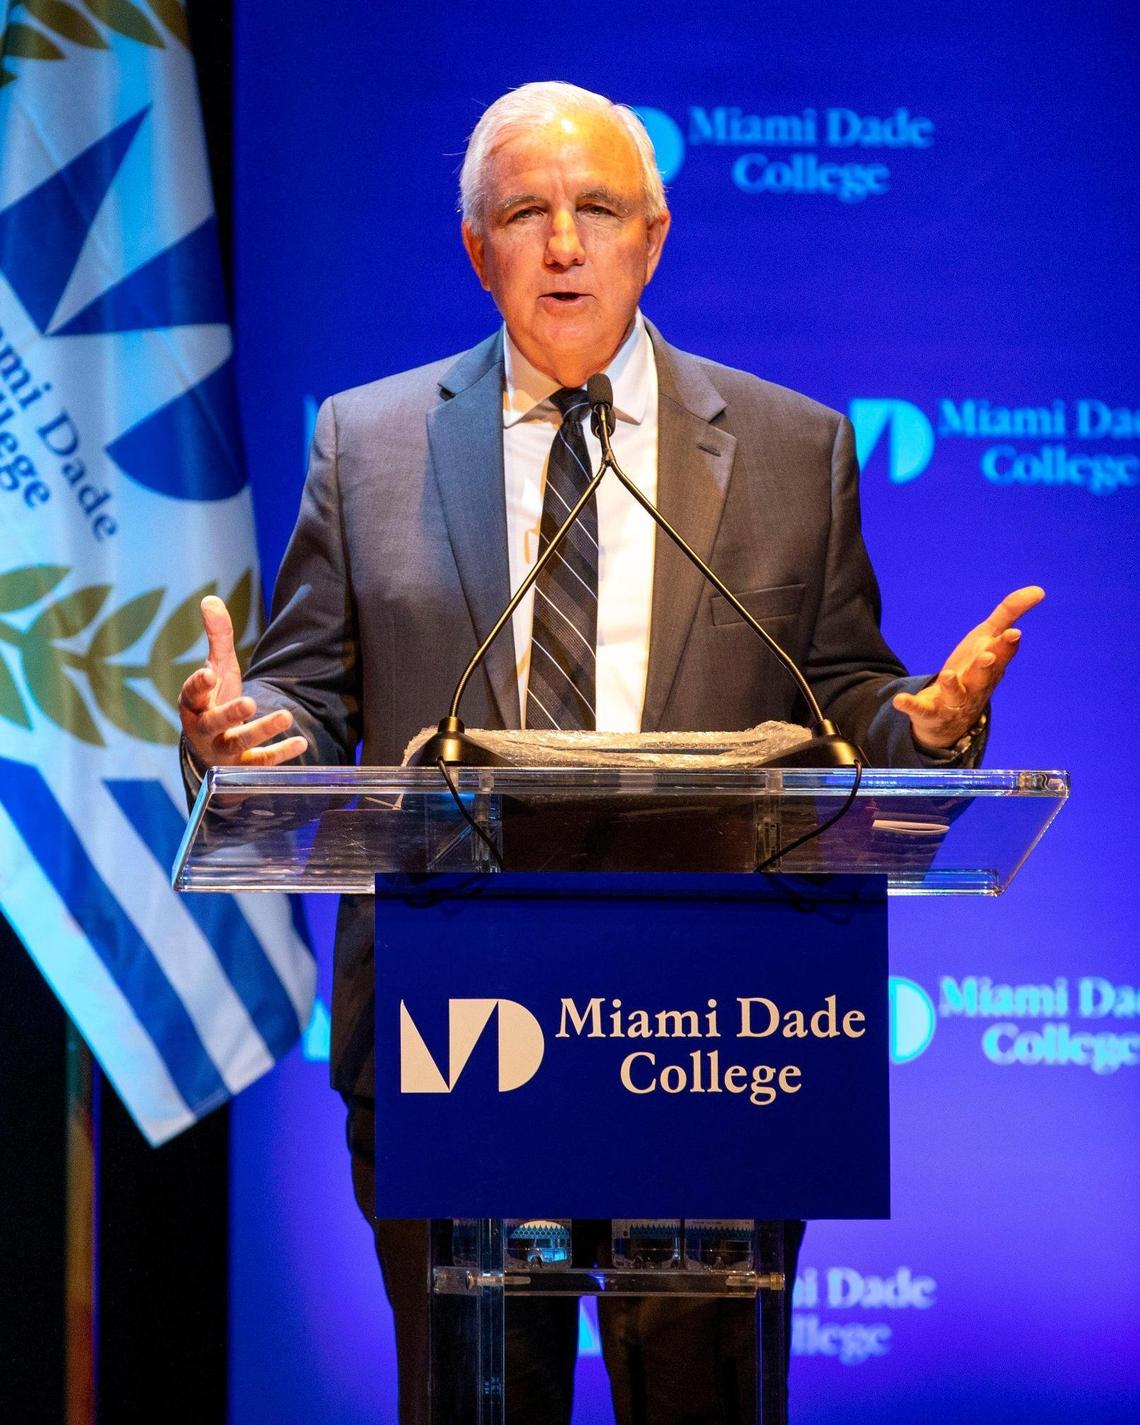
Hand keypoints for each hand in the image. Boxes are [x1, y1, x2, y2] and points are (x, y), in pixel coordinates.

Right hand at [177, 595, 307, 768]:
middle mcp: (203, 729)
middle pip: (212, 723)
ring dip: (260, 731)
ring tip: (285, 716)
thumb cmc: (215, 700)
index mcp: (194, 704)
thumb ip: (217, 637)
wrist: (210, 747)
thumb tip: (210, 599)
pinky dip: (279, 754)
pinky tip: (301, 743)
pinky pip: (259, 763)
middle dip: (229, 713)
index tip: (210, 673)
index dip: (199, 684)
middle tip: (249, 702)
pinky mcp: (241, 766)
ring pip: (237, 744)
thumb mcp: (217, 668)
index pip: (191, 694)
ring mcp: (221, 750)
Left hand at [892, 586, 1044, 750]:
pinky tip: (899, 701)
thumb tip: (1039, 590)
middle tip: (988, 656)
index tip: (1014, 634)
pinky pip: (921, 710)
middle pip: (983, 676)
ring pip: (956, 695)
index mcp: (991, 666)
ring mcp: (953, 701)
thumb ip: (1009, 614)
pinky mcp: (930, 711)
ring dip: (952, 685)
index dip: (1007, 645)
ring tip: (948, 674)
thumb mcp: (987, 639)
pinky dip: (911, 705)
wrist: (952, 716)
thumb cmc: (974, 670)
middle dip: (986, 667)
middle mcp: (976, 685)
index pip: (1002, 655)